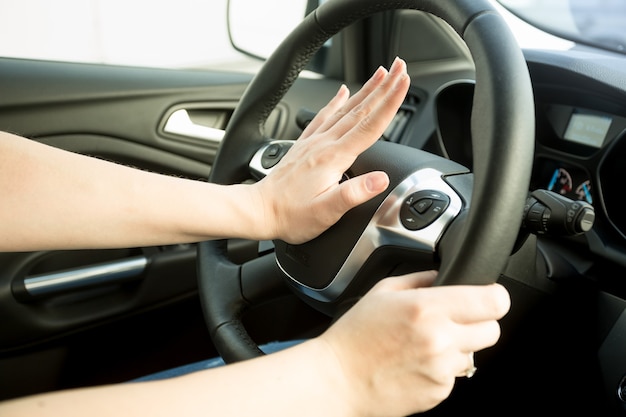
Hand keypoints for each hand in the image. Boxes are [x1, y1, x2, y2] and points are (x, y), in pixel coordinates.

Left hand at [255, 57, 409, 243]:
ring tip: (380, 73)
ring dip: (365, 89)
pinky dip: (336, 101)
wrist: (259, 211)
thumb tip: (381, 180)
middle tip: (399, 67)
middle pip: (361, 110)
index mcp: (333, 158)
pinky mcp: (305, 145)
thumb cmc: (291, 215)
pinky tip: (342, 92)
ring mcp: (313, 142)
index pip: (369, 125)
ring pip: (345, 109)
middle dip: (384, 87)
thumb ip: (354, 193)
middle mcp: (324, 144)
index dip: (390, 104)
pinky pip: (324, 115)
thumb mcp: (326, 211)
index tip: (403, 83)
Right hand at [316, 271, 510, 416]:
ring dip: (458, 348)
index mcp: (427, 308)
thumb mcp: (383, 292)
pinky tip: (416, 363)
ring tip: (424, 345)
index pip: (493, 301)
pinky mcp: (439, 392)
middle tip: (452, 321)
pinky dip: (442, 369)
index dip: (493, 297)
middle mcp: (440, 339)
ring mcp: (441, 369)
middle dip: (478, 323)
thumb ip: (420, 278)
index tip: (485, 297)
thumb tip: (444, 276)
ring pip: (474, 354)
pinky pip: (456, 376)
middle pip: (493, 329)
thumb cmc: (355, 336)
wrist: (338, 379)